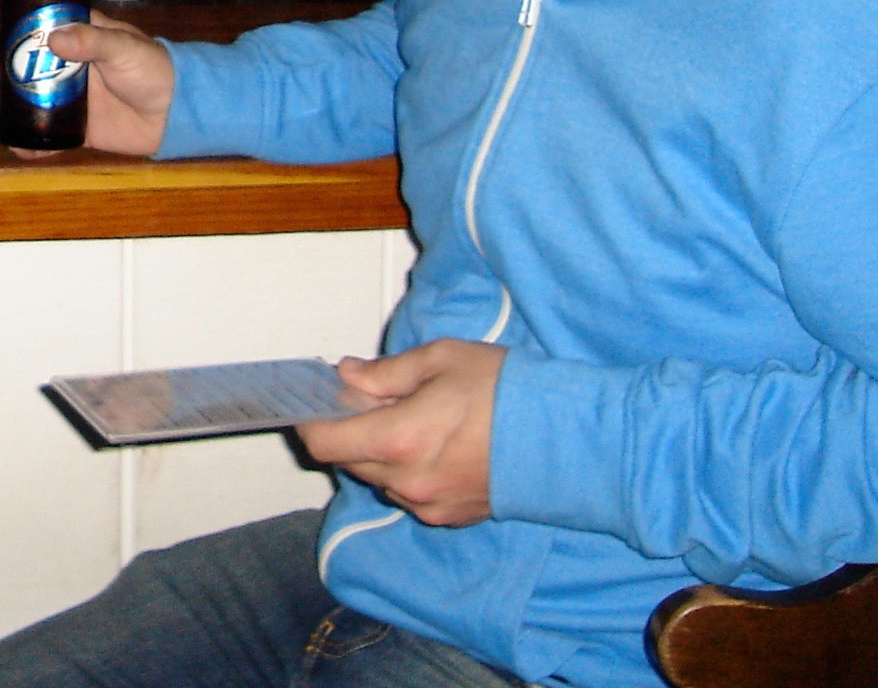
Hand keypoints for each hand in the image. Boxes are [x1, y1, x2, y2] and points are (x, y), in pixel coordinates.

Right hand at [0, 1, 175, 156]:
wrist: (176, 112)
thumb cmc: (153, 68)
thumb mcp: (124, 48)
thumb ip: (92, 41)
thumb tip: (54, 39)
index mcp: (77, 33)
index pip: (36, 17)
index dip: (9, 16)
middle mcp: (65, 62)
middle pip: (19, 59)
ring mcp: (67, 95)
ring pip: (23, 94)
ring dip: (2, 98)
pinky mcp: (75, 126)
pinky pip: (44, 133)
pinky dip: (26, 140)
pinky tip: (14, 143)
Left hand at [293, 340, 505, 526]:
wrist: (566, 438)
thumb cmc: (506, 390)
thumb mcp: (440, 360)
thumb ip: (384, 372)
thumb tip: (349, 374)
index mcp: (398, 439)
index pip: (325, 443)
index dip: (312, 422)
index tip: (317, 402)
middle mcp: (407, 481)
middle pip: (350, 461)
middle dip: (352, 430)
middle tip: (375, 398)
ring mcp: (428, 504)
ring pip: (380, 478)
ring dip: (381, 452)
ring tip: (414, 418)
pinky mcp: (450, 516)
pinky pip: (409, 493)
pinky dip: (408, 470)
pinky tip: (436, 444)